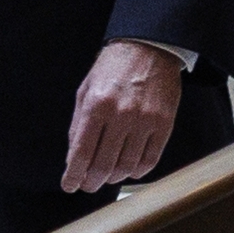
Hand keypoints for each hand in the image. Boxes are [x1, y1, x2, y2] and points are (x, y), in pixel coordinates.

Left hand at [62, 40, 183, 195]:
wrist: (148, 47)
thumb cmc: (113, 68)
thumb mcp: (85, 90)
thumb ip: (78, 124)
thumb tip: (73, 157)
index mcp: (96, 105)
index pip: (81, 151)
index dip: (73, 174)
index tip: (69, 185)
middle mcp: (120, 115)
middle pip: (104, 164)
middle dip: (92, 181)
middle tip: (87, 185)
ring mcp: (144, 120)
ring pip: (127, 166)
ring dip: (114, 178)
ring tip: (107, 177)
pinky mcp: (164, 123)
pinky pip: (150, 159)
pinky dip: (137, 171)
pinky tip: (129, 170)